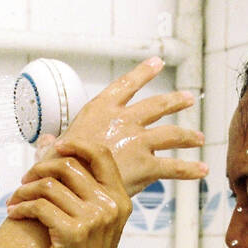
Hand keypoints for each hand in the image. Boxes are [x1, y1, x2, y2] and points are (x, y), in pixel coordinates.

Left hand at [5, 139, 131, 247]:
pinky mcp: (72, 233)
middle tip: (24, 181)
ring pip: (48, 185)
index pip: (100, 154)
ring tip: (14, 201)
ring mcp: (92, 219)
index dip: (75, 144)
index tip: (54, 147)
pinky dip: (20, 208)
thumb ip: (84, 189)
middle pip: (68, 165)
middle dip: (39, 169)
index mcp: (119, 199)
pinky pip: (38, 206)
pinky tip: (14, 215)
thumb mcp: (97, 222)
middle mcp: (109, 206)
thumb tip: (55, 145)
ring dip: (24, 190)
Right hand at [44, 57, 206, 196]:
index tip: (157, 62)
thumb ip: (52, 144)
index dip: (143, 72)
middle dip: (175, 101)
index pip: (126, 84)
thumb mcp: (49, 149)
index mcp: (100, 109)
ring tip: (199, 138)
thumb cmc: (53, 167)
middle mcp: (123, 120)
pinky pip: (174, 167)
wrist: (65, 184)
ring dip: (188, 135)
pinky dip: (190, 169)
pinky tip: (202, 171)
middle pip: (158, 105)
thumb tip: (46, 142)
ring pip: (172, 134)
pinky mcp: (146, 165)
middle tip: (187, 98)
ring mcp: (137, 141)